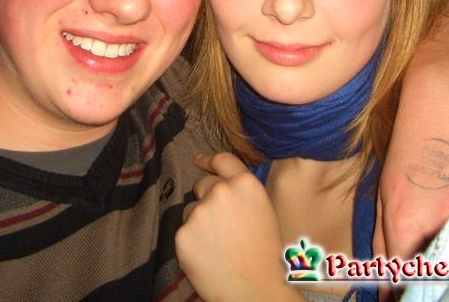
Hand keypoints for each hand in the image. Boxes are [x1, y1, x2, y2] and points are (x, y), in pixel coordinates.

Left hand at [176, 153, 301, 301]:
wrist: (256, 290)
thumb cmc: (266, 255)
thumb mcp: (264, 211)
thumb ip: (242, 193)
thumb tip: (220, 184)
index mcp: (246, 184)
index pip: (222, 160)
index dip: (209, 159)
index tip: (199, 160)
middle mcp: (221, 192)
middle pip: (203, 184)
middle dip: (207, 198)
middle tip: (221, 224)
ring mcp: (200, 212)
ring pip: (191, 210)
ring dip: (199, 222)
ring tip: (220, 246)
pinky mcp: (183, 234)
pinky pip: (183, 231)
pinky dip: (192, 242)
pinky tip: (209, 256)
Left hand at [381, 0, 448, 256]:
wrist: (446, 86)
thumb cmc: (410, 133)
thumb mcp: (386, 185)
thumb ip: (386, 234)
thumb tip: (389, 274)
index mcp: (404, 218)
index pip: (406, 274)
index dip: (405, 281)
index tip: (405, 279)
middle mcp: (443, 216)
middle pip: (442, 267)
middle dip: (435, 265)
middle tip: (430, 248)